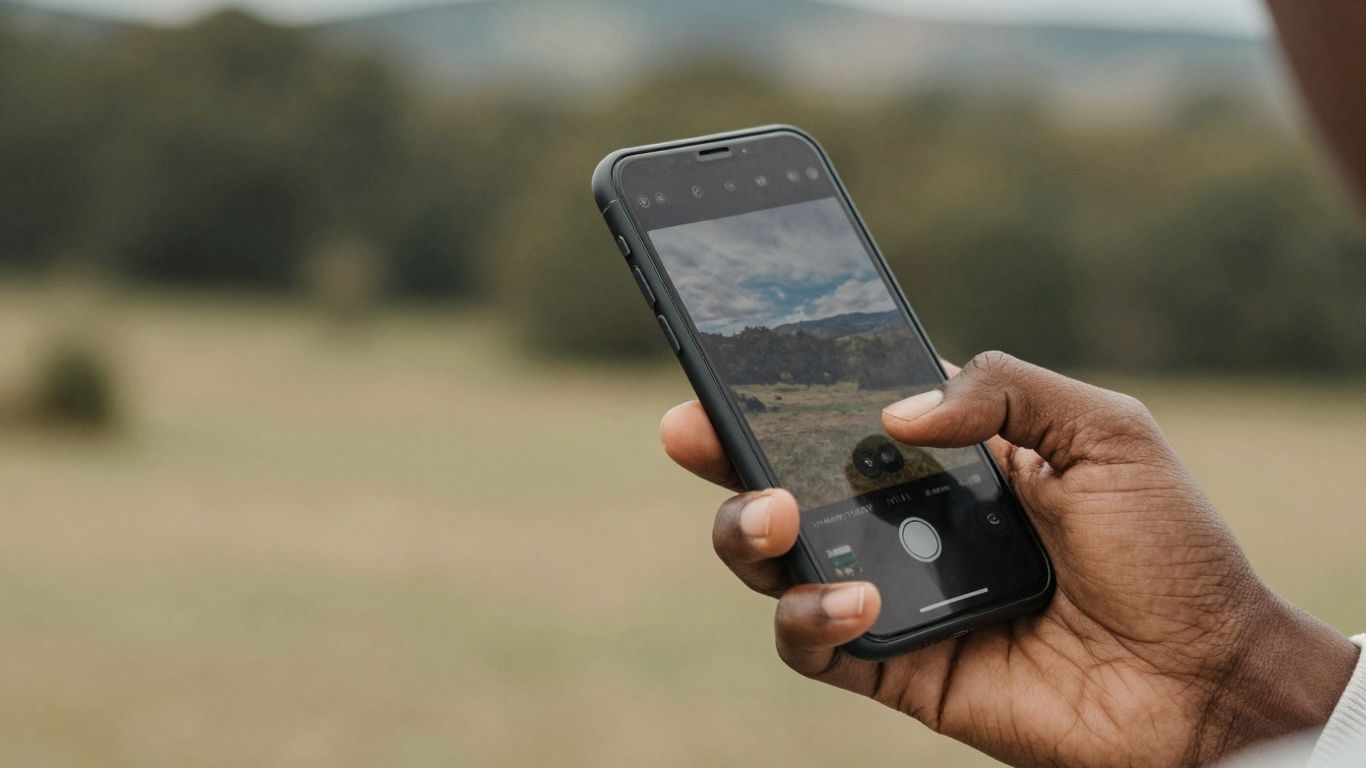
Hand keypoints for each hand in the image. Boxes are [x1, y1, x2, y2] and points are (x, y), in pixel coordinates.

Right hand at [661, 352, 1357, 766]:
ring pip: (776, 562)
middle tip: (692, 432)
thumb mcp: (1103, 432)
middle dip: (726, 452)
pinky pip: (813, 643)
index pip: (840, 414)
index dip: (776, 389)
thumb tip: (892, 413)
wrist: (1205, 678)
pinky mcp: (894, 665)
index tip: (722, 362)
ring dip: (749, 533)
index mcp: (947, 457)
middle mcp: (904, 521)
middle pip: (783, 480)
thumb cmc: (1168, 550)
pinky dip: (812, 616)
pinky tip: (857, 596)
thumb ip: (1001, 389)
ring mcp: (893, 593)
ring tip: (776, 516)